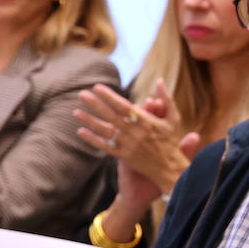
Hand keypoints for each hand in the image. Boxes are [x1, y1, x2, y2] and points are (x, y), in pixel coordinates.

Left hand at [76, 79, 197, 204]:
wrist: (169, 167)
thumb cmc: (171, 140)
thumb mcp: (173, 118)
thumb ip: (166, 98)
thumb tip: (159, 80)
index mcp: (145, 121)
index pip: (123, 105)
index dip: (109, 96)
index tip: (96, 87)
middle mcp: (134, 132)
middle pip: (110, 115)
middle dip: (95, 104)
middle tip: (81, 94)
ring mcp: (127, 144)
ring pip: (104, 131)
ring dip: (89, 121)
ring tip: (75, 112)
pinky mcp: (123, 156)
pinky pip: (104, 146)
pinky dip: (92, 139)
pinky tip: (80, 131)